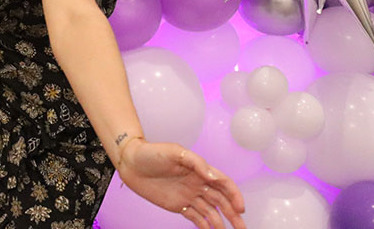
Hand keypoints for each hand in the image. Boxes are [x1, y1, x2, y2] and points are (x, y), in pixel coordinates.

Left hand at [118, 139, 245, 228]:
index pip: (223, 183)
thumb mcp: (174, 151)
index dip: (234, 195)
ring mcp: (189, 196)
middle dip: (233, 214)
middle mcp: (198, 184)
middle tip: (242, 228)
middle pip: (221, 201)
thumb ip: (196, 162)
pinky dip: (205, 226)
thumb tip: (212, 176)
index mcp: (199, 170)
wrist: (130, 163)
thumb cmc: (152, 153)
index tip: (240, 208)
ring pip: (211, 212)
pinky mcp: (178, 205)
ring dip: (221, 223)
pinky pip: (195, 218)